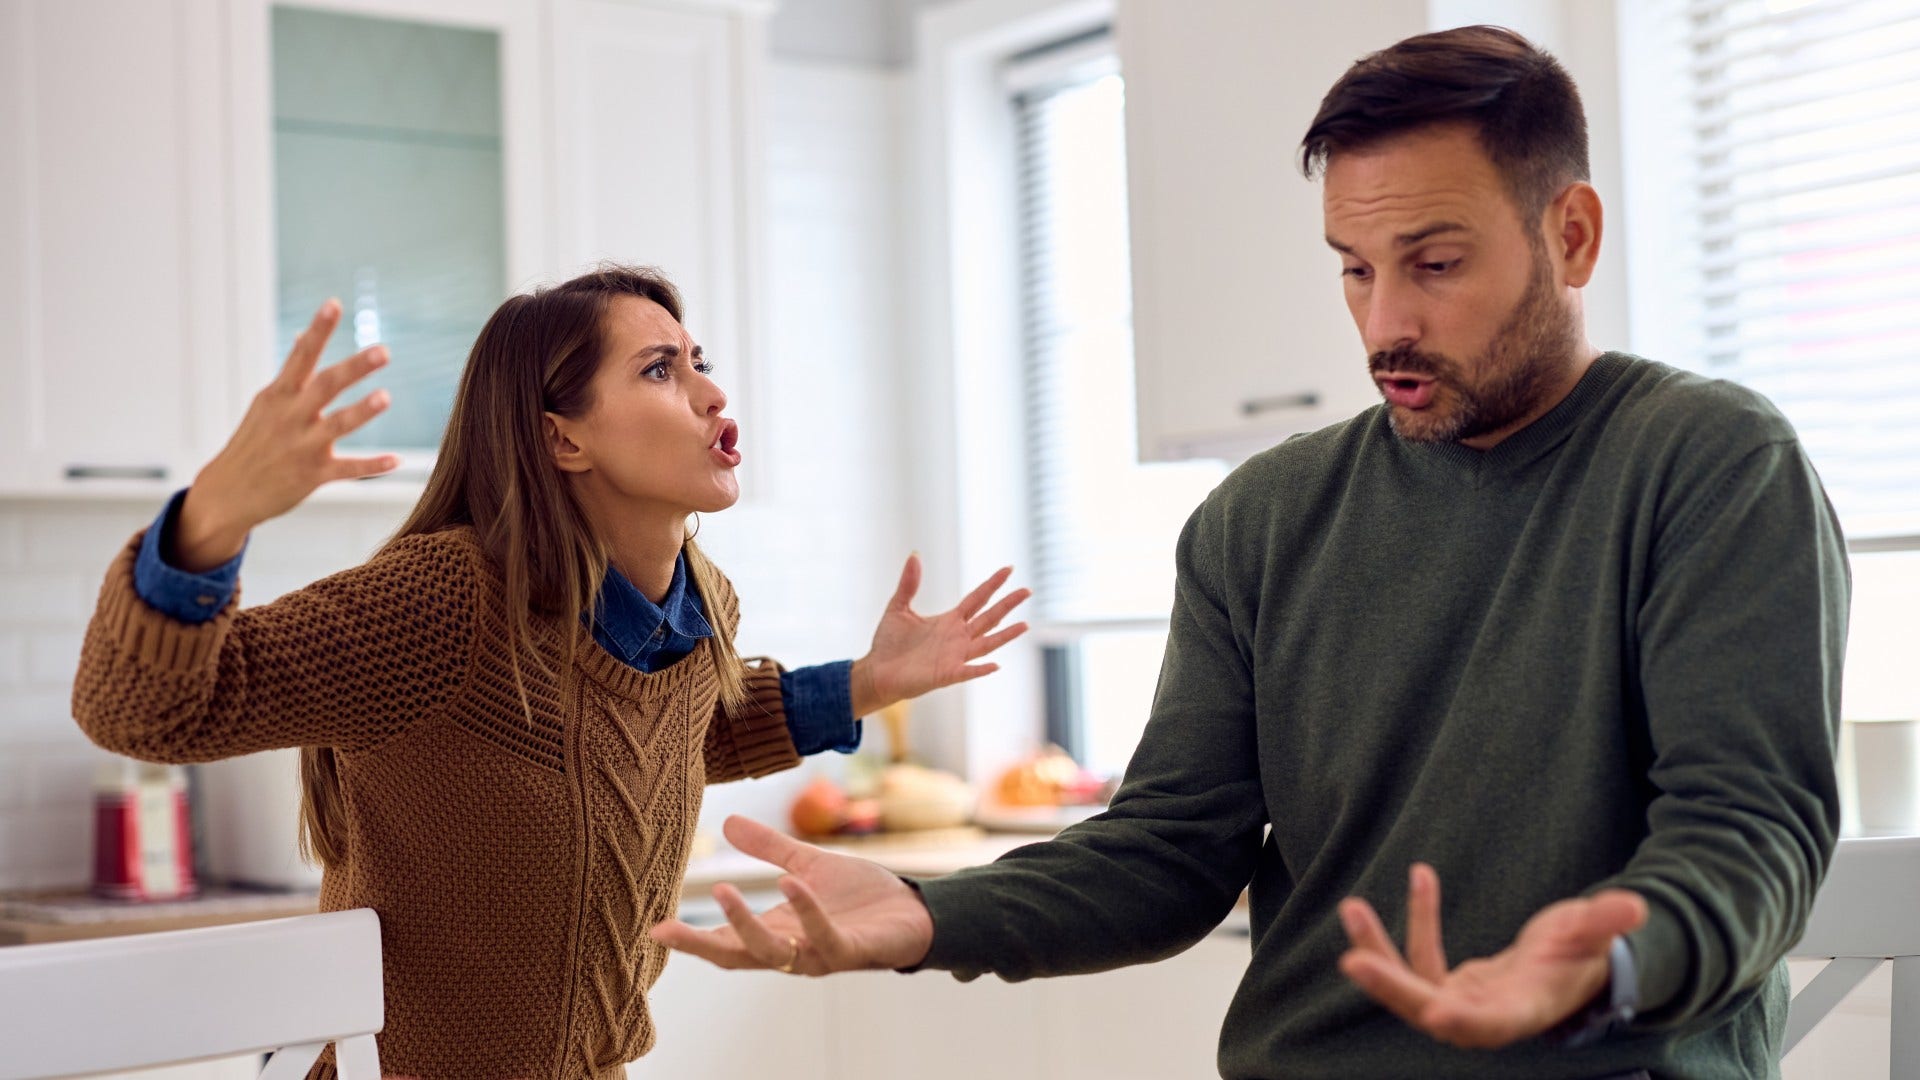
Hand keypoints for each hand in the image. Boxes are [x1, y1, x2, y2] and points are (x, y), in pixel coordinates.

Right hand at [175, 300, 398, 570]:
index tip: (334, 304)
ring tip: (386, 397)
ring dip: (362, 411)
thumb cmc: (254, 441)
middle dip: (354, 368)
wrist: (228, 492)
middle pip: (325, 386)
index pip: (300, 355)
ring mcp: (302, 446)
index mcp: (279, 395)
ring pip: (337, 425)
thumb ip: (292, 374)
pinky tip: (397, 460)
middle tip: (384, 350)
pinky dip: (372, 465)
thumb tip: (304, 336)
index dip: (318, 330)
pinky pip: (348, 469)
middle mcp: (291, 417)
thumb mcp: (266, 404)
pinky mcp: (313, 475)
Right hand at [649, 815, 934, 972]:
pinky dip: (806, 912)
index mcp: (777, 930)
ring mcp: (820, 953)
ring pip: (773, 953)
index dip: (691, 937)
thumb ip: (768, 848)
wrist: (916, 912)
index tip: (654, 927)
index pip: (725, 939)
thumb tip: (724, 822)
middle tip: (665, 930)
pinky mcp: (852, 950)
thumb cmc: (861, 898)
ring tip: (724, 888)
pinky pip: (824, 937)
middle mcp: (793, 949)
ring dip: (746, 925)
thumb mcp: (807, 865)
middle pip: (736, 956)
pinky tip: (790, 883)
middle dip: (701, 945)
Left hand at [850, 555, 1030, 716]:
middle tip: (1028, 590)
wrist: (877, 671)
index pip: (977, 599)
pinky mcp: (946, 674)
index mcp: (949, 621)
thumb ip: (909, 583)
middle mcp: (957, 637)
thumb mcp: (898, 607)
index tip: (1009, 569)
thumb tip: (915, 555)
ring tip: (1025, 625)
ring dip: (1005, 635)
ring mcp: (954, 656)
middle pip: (989, 617)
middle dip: (1008, 604)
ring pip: (986, 643)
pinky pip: (967, 671)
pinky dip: (980, 669)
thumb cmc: (889, 643)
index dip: (993, 584)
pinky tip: (995, 665)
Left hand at [1337, 863, 1646, 1048]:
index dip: (1463, 1020)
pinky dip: (1414, 923)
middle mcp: (1485, 1016)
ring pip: (1410, 987)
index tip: (1434, 1010)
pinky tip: (1422, 876)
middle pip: (1431, 1011)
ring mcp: (1461, 1004)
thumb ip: (1605, 922)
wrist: (1567, 971)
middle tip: (1353, 961)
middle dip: (1393, 989)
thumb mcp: (1591, 934)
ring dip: (1379, 951)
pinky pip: (1419, 960)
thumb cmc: (1582, 954)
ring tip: (1351, 908)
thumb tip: (1635, 906)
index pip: (1489, 1024)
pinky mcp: (1448, 987)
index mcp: (1522, 1011)